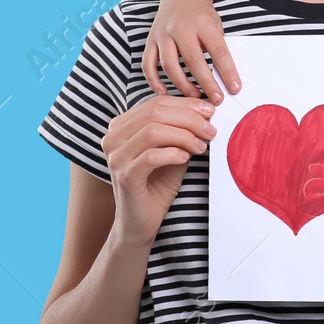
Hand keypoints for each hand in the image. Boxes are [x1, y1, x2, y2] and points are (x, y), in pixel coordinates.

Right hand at [101, 96, 217, 246]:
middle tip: (210, 130)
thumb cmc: (159, 182)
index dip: (187, 104)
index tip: (210, 112)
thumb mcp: (173, 148)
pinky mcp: (124, 176)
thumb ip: (182, 129)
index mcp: (122, 125)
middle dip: (189, 119)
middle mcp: (113, 137)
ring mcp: (116, 157)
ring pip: (153, 131)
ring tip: (201, 146)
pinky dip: (173, 153)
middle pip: (155, 113)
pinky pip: (151, 156)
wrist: (142, 220)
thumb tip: (206, 111)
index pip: (157, 102)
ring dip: (184, 136)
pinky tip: (186, 158)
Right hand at [142, 0, 240, 103]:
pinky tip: (164, 93)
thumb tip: (226, 78)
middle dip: (206, 84)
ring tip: (195, 97)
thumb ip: (218, 48)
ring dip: (182, 85)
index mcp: (203, 23)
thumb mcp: (216, 25)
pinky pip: (148, 64)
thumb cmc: (202, 13)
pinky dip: (154, 81)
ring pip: (170, 65)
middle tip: (216, 100)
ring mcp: (163, 34)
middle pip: (193, 61)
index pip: (218, 51)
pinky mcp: (150, 40)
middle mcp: (181, 28)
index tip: (234, 88)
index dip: (227, 72)